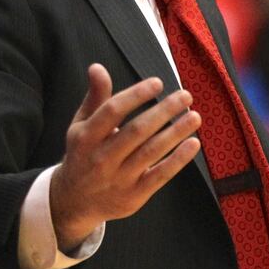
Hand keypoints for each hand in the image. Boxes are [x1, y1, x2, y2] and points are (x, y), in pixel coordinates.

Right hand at [49, 64, 200, 250]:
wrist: (74, 201)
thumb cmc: (83, 155)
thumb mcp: (81, 126)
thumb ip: (95, 98)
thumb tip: (97, 67)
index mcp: (86, 137)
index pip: (113, 111)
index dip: (136, 95)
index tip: (158, 83)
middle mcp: (101, 158)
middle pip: (137, 131)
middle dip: (164, 111)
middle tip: (185, 96)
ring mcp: (118, 179)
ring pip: (151, 152)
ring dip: (176, 133)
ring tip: (194, 117)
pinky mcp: (133, 196)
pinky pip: (160, 176)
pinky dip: (178, 160)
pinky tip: (193, 144)